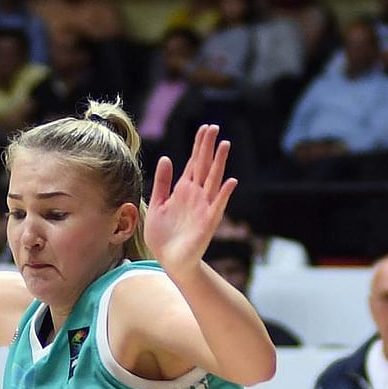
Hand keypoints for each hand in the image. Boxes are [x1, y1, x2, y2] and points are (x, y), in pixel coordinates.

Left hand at [144, 124, 237, 275]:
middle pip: (204, 166)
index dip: (199, 146)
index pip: (193, 163)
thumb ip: (162, 183)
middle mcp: (196, 195)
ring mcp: (204, 207)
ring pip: (213, 180)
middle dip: (208, 148)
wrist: (169, 261)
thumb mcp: (157, 205)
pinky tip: (230, 181)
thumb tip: (166, 158)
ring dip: (219, 163)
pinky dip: (224, 194)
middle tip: (213, 127)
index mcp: (183, 190)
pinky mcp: (208, 222)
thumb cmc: (163, 236)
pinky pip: (218, 205)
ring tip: (224, 144)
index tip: (204, 128)